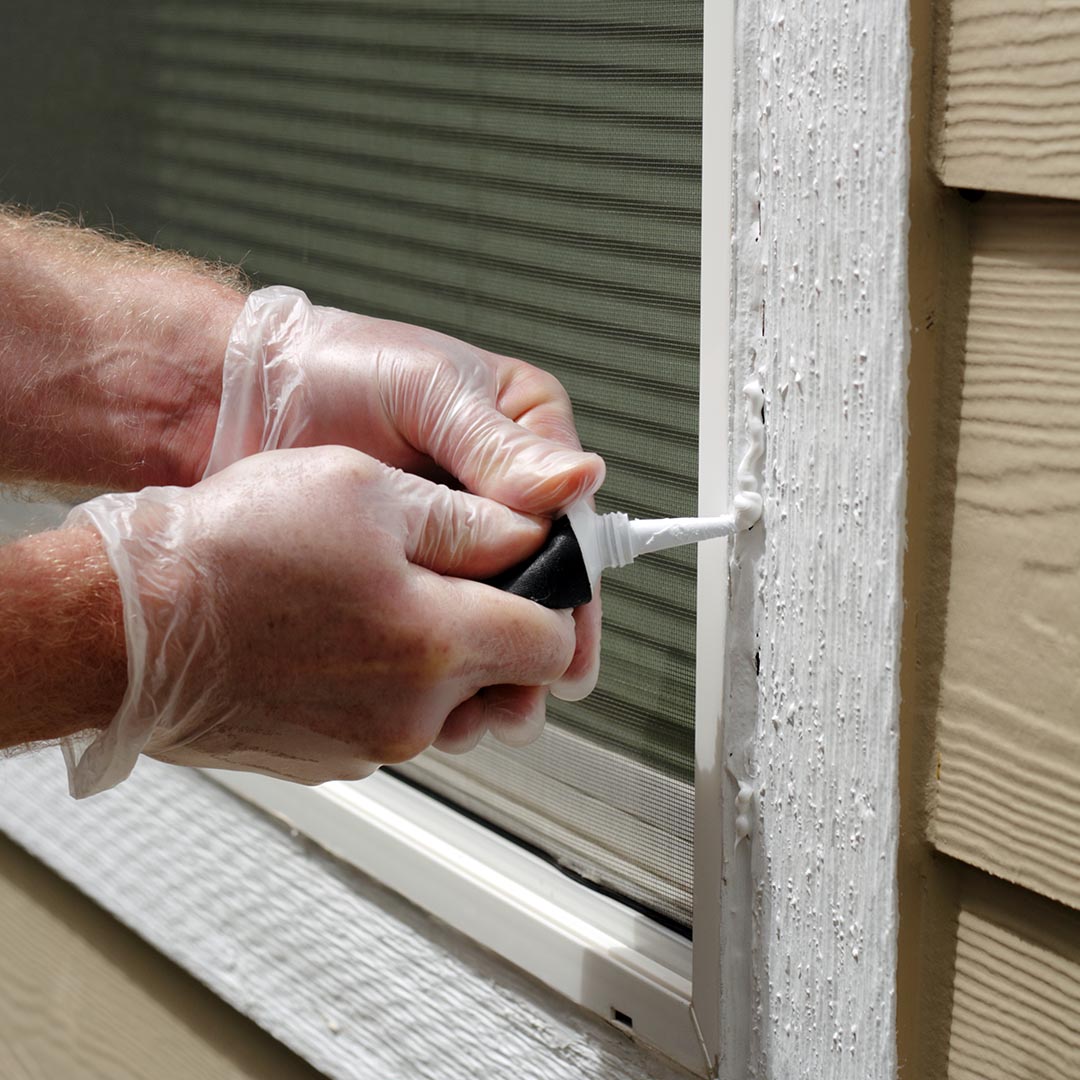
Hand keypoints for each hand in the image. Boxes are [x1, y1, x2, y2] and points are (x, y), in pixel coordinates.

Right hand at [62, 446, 576, 796]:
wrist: (125, 624)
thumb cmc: (229, 552)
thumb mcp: (363, 491)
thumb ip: (468, 519)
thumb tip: (529, 531)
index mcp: (437, 641)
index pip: (553, 644)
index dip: (553, 600)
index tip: (536, 575)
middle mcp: (414, 711)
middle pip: (508, 682)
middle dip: (497, 632)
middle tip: (449, 579)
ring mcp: (370, 744)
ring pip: (450, 705)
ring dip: (439, 660)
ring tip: (380, 602)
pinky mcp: (331, 759)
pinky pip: (393, 722)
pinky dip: (386, 685)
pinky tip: (337, 638)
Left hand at [202, 286, 603, 699]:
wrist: (234, 397)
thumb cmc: (332, 368)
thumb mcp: (425, 392)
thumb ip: (497, 445)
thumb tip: (578, 480)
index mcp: (522, 433)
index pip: (569, 518)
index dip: (572, 579)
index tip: (567, 628)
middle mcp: (495, 487)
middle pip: (540, 573)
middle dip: (538, 631)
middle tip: (537, 682)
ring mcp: (450, 531)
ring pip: (493, 604)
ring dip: (495, 652)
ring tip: (492, 699)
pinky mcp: (406, 565)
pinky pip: (440, 615)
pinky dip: (444, 651)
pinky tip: (443, 681)